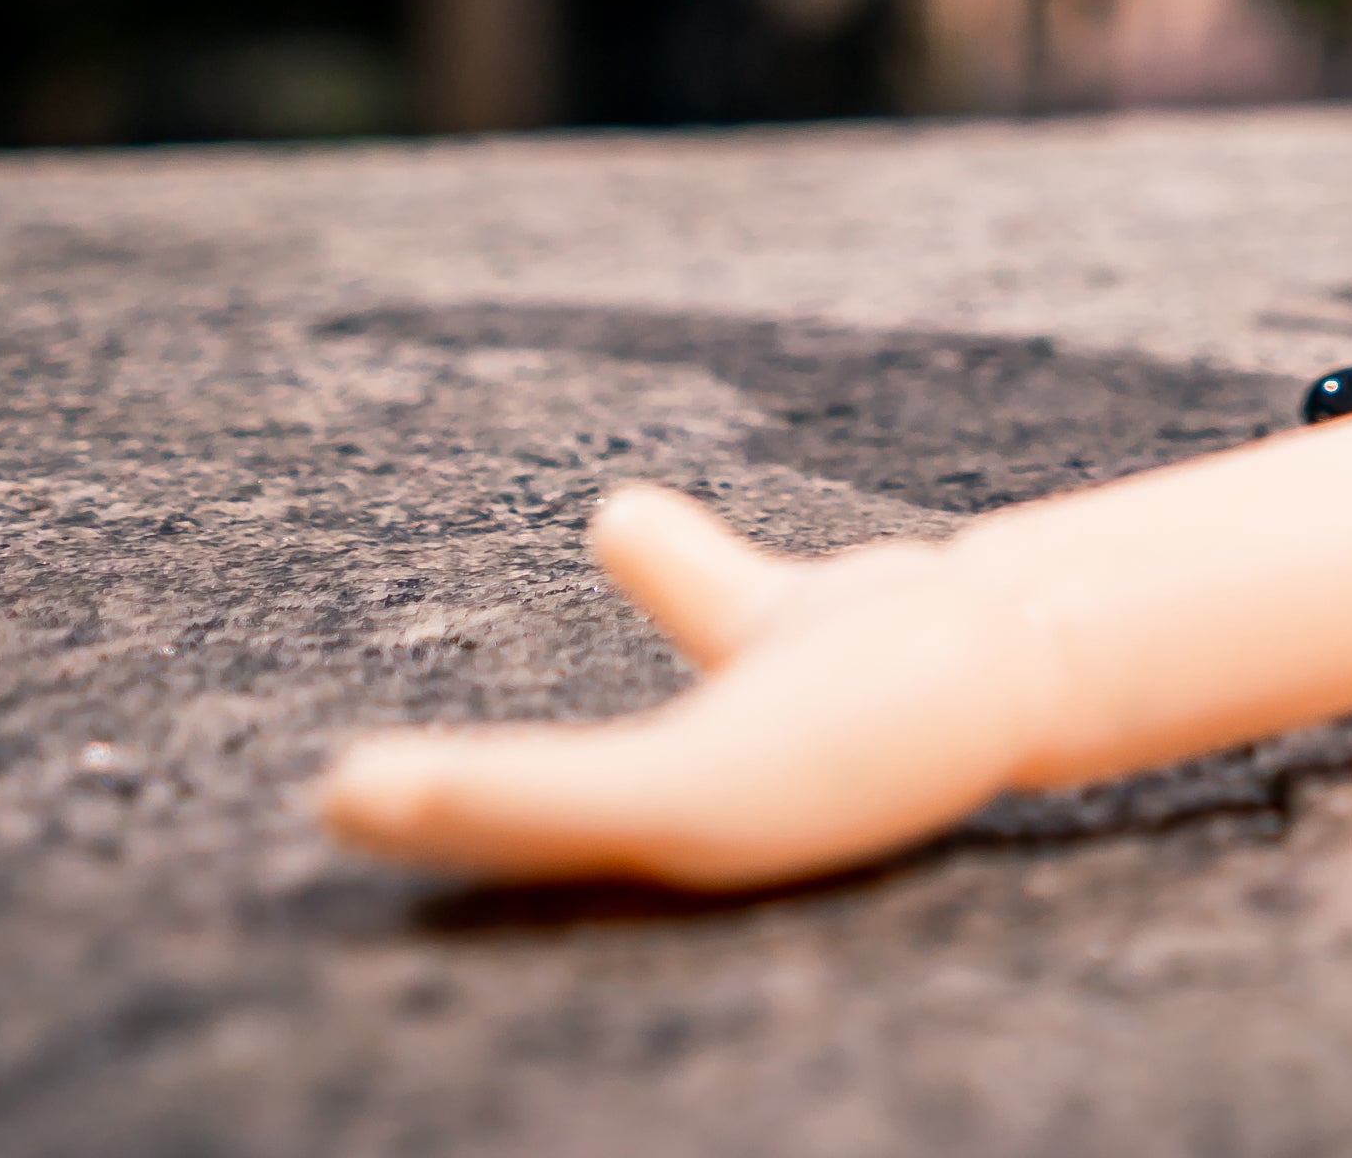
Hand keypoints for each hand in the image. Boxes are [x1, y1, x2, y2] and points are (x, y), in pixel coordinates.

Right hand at [315, 487, 1042, 890]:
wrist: (1019, 656)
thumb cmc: (902, 660)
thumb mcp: (760, 616)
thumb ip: (688, 579)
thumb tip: (610, 512)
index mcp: (678, 792)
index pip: (551, 807)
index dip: (459, 798)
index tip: (350, 786)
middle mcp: (681, 833)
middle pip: (532, 840)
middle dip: (438, 832)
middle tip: (332, 806)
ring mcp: (697, 832)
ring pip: (537, 836)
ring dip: (441, 823)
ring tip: (340, 802)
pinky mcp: (714, 806)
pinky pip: (575, 806)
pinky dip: (477, 801)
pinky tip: (374, 790)